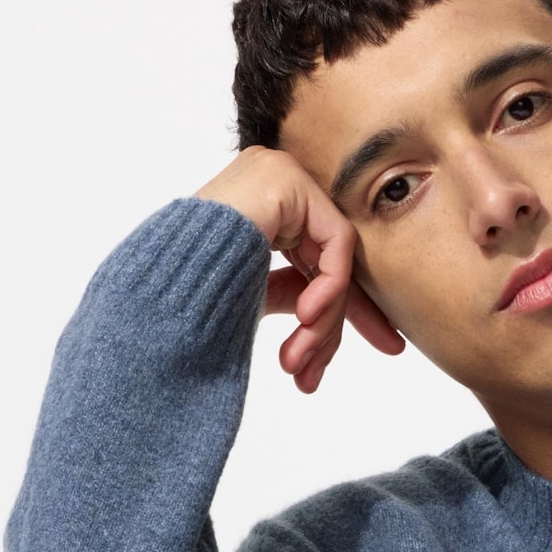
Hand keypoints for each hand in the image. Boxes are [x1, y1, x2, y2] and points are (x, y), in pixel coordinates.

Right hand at [196, 145, 404, 393]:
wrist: (164, 287)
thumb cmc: (194, 297)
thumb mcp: (257, 297)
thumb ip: (298, 296)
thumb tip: (327, 319)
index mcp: (265, 211)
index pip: (323, 262)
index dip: (350, 312)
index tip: (388, 349)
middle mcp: (277, 186)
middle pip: (332, 263)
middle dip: (335, 327)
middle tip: (320, 375)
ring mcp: (281, 176)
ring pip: (335, 261)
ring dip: (323, 321)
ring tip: (300, 363)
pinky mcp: (287, 180)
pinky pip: (336, 244)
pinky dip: (329, 288)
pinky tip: (308, 319)